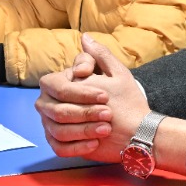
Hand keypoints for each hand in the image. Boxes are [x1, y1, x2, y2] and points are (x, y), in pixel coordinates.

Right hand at [34, 34, 146, 160]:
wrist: (135, 129)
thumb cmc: (125, 99)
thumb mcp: (116, 74)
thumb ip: (99, 55)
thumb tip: (85, 38)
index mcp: (59, 84)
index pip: (58, 86)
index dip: (80, 92)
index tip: (105, 96)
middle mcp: (50, 104)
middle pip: (57, 110)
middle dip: (84, 113)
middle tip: (107, 113)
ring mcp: (52, 125)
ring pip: (59, 130)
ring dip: (83, 129)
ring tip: (106, 129)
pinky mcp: (60, 144)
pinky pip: (60, 148)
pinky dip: (77, 146)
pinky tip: (95, 142)